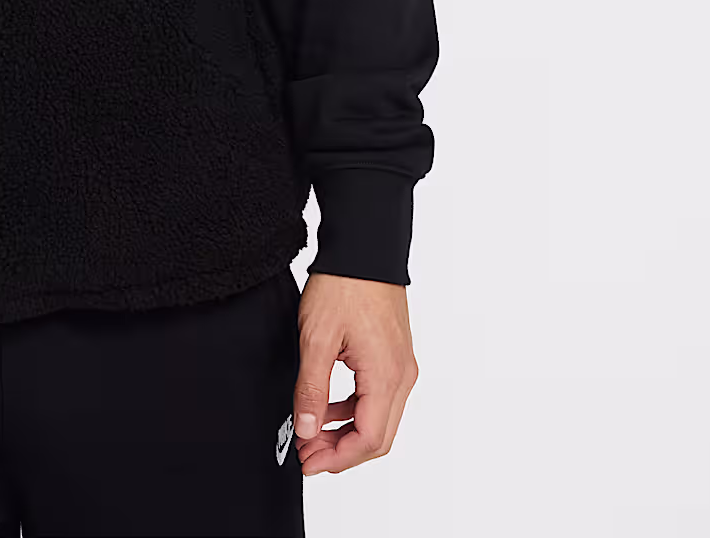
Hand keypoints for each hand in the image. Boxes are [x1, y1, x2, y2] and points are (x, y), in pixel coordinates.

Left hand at [291, 273, 418, 474]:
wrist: (363, 248)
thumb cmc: (343, 285)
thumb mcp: (316, 339)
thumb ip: (312, 389)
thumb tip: (307, 429)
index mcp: (386, 376)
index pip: (368, 439)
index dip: (337, 458)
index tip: (308, 460)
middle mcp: (402, 376)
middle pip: (378, 436)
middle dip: (341, 452)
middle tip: (307, 453)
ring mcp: (402, 366)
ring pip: (380, 418)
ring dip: (347, 431)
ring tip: (311, 432)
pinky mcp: (395, 355)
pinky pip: (379, 396)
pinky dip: (354, 409)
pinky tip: (328, 406)